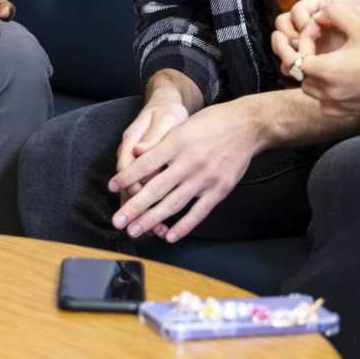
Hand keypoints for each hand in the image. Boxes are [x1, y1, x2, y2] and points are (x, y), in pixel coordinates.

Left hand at [108, 99, 260, 243]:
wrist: (247, 126)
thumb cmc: (213, 123)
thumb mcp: (183, 125)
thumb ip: (160, 142)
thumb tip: (136, 152)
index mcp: (178, 142)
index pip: (146, 163)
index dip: (127, 176)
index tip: (112, 187)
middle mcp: (189, 162)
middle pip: (156, 188)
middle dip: (134, 207)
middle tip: (117, 221)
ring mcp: (205, 178)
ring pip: (173, 204)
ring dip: (152, 219)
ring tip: (135, 231)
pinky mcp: (219, 190)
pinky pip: (198, 213)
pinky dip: (183, 226)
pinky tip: (168, 235)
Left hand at [272, 2, 359, 117]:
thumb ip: (334, 13)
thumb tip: (317, 15)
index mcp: (329, 70)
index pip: (297, 60)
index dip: (303, 46)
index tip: (318, 38)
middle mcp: (330, 92)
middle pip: (302, 76)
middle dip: (306, 60)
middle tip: (321, 47)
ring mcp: (340, 105)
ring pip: (312, 91)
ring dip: (314, 77)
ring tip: (329, 62)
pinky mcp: (350, 113)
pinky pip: (325, 105)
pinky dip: (325, 94)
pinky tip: (339, 80)